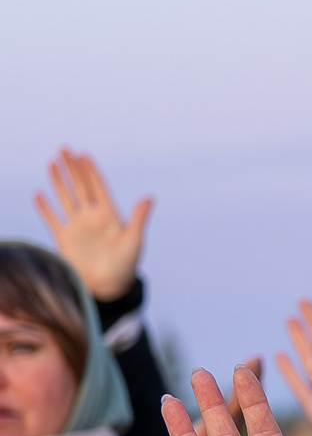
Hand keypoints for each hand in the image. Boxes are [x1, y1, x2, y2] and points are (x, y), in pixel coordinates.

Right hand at [34, 148, 151, 302]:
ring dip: (58, 181)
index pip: (98, 186)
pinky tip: (39, 193)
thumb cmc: (126, 265)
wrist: (109, 288)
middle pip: (80, 186)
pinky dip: (45, 207)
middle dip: (72, 168)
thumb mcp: (135, 239)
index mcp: (110, 215)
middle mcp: (92, 217)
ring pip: (65, 197)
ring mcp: (77, 226)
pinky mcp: (64, 239)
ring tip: (52, 162)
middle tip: (64, 148)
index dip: (91, 170)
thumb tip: (149, 196)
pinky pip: (52, 219)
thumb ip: (139, 217)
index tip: (84, 153)